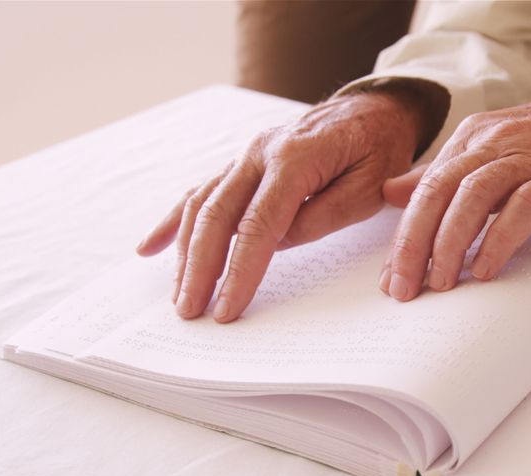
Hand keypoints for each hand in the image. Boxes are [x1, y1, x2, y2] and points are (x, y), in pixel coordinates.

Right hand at [136, 85, 430, 321]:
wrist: (375, 108)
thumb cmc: (379, 148)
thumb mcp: (371, 185)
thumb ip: (326, 214)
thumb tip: (278, 243)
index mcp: (295, 157)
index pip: (259, 224)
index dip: (240, 270)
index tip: (227, 307)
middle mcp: (260, 151)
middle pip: (217, 215)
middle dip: (200, 268)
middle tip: (190, 311)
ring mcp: (246, 155)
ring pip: (202, 204)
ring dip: (186, 253)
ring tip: (180, 295)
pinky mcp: (242, 163)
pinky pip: (201, 191)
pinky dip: (175, 221)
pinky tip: (151, 248)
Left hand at [378, 85, 530, 300]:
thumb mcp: (494, 149)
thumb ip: (443, 173)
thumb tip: (391, 192)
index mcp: (473, 137)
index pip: (425, 189)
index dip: (403, 236)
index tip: (391, 278)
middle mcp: (495, 142)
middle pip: (439, 192)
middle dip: (414, 244)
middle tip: (404, 288)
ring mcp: (529, 156)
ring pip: (473, 197)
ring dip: (451, 244)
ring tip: (442, 283)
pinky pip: (523, 206)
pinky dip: (500, 239)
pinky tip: (487, 268)